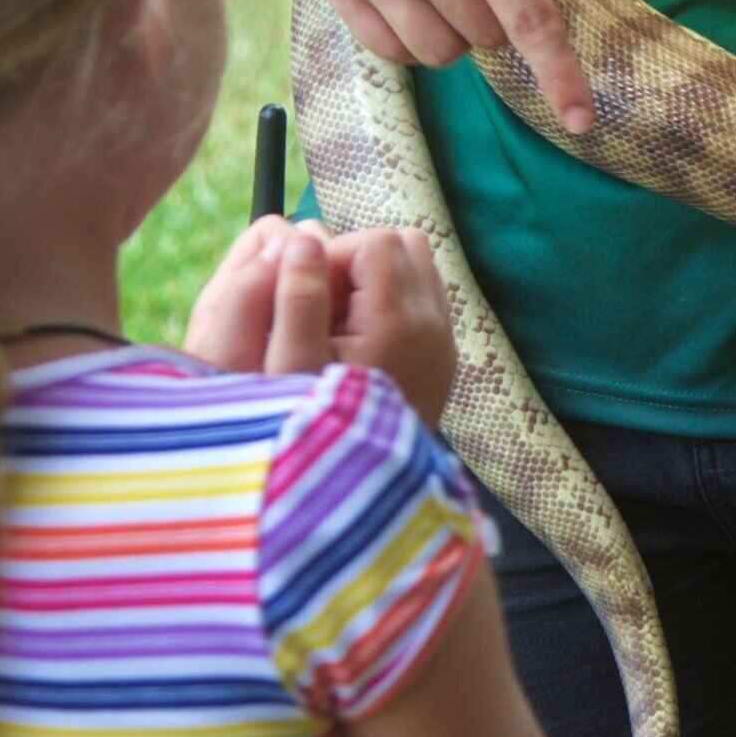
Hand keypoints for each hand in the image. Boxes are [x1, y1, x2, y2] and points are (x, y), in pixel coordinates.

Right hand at [182, 218, 462, 427]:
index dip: (332, 257)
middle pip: (404, 245)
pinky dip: (389, 307)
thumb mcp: (290, 364)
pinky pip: (422, 303)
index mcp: (401, 320)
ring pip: (416, 271)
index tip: (306, 299)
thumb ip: (295, 297)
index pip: (373, 241)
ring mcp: (444, 344)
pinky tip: (357, 347)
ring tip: (335, 328)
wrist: (362, 501)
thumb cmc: (313, 435)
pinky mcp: (443, 361)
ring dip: (373, 283)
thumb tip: (301, 236)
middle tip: (321, 309)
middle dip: (355, 262)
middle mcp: (435, 326)